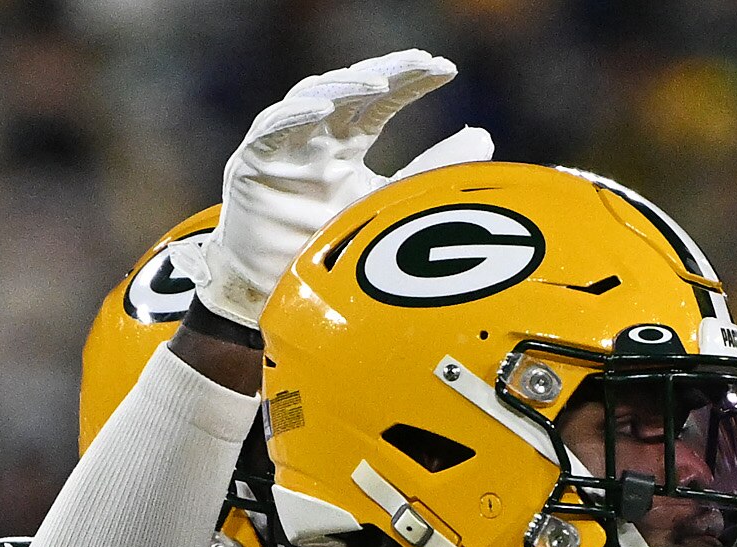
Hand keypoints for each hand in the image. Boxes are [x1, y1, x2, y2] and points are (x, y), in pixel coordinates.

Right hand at [179, 51, 492, 325]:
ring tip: (380, 81)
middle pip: (350, 90)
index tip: (447, 70)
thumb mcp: (389, 203)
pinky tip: (324, 106)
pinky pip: (271, 130)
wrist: (281, 294)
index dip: (411, 81)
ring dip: (345, 87)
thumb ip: (428, 171)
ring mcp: (284, 146)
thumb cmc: (329, 247)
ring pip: (312, 99)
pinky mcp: (252, 164)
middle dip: (385, 72)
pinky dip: (295, 116)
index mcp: (345, 143)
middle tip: (421, 61)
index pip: (381, 101)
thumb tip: (484, 136)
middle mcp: (314, 137)